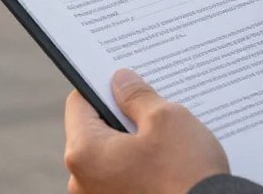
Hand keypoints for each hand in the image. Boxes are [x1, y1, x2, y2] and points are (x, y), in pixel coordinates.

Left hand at [64, 68, 228, 193]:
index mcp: (85, 153)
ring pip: (110, 155)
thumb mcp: (164, 118)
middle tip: (151, 107)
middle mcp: (82, 182)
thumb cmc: (184, 174)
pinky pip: (120, 177)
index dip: (102, 86)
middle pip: (94, 131)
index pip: (79, 104)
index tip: (125, 82)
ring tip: (164, 137)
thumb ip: (136, 95)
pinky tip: (166, 162)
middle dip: (121, 115)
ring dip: (133, 142)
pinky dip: (138, 166)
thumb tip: (120, 80)